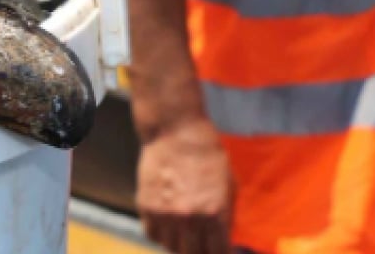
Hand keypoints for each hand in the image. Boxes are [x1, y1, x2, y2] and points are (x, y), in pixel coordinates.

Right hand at [136, 120, 234, 253]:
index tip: (219, 251)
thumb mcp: (229, 189)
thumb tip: (223, 242)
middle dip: (199, 253)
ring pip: (170, 247)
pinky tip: (167, 225)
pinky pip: (152, 233)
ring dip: (179, 245)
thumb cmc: (209, 157)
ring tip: (184, 235)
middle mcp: (189, 219)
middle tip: (202, 246)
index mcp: (215, 215)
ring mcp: (164, 213)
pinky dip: (160, 234)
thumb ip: (226, 219)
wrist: (176, 133)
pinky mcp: (145, 205)